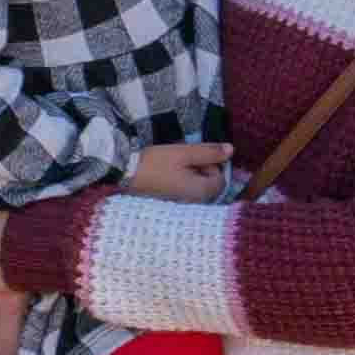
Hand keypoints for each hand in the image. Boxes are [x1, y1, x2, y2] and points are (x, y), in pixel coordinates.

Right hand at [123, 138, 238, 203]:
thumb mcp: (184, 153)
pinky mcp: (170, 202)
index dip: (212, 163)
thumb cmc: (155, 163)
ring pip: (195, 186)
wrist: (123, 174)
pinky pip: (184, 190)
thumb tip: (231, 150)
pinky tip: (166, 172)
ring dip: (189, 173)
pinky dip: (180, 180)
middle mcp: (194, 202)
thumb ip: (209, 152)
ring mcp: (181, 204)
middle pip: (209, 184)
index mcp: (201, 191)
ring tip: (173, 164)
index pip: (221, 178)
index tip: (194, 156)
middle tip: (182, 158)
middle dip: (201, 169)